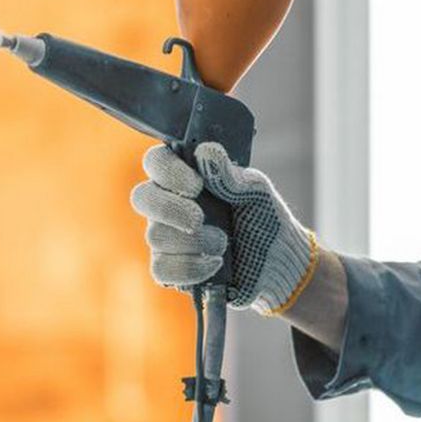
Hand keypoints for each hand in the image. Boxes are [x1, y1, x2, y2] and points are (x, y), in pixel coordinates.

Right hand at [130, 142, 317, 312]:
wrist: (278, 263)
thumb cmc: (265, 219)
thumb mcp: (257, 192)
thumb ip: (231, 174)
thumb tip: (206, 152)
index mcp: (188, 176)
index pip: (156, 162)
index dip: (168, 171)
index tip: (196, 185)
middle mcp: (171, 204)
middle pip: (142, 197)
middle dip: (171, 209)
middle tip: (199, 219)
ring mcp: (168, 237)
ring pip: (155, 236)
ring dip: (195, 242)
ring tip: (223, 243)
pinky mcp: (172, 269)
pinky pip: (161, 269)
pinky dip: (191, 267)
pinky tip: (215, 263)